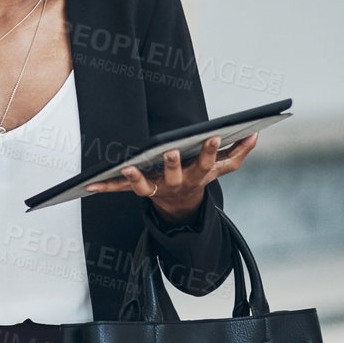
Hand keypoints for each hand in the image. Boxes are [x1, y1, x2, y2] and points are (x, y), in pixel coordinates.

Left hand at [83, 133, 258, 222]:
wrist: (181, 208)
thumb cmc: (200, 177)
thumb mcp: (222, 169)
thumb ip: (239, 152)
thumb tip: (255, 134)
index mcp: (199, 175)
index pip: (209, 162)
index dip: (212, 150)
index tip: (213, 136)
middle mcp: (178, 183)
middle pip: (176, 174)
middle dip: (175, 164)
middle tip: (172, 151)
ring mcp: (157, 189)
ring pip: (146, 186)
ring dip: (136, 179)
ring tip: (128, 169)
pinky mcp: (139, 190)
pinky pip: (120, 189)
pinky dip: (105, 187)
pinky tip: (88, 185)